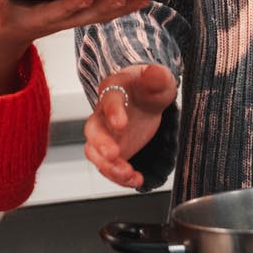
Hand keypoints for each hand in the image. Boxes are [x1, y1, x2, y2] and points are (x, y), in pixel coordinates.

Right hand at [0, 0, 149, 94]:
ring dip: (122, 6)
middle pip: (86, 15)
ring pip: (99, 14)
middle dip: (106, 6)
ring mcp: (69, 21)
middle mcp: (57, 22)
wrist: (2, 36)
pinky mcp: (75, 17)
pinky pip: (102, 12)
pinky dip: (121, 6)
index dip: (70, 6)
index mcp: (35, 20)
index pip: (55, 13)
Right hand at [83, 63, 178, 187]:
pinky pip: (107, 167)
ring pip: (94, 153)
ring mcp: (104, 136)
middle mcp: (102, 114)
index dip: (113, 113)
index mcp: (113, 91)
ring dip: (108, 166)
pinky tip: (137, 180)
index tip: (122, 124)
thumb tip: (153, 73)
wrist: (146, 103)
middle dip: (100, 144)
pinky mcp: (110, 153)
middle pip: (92, 129)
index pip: (109, 101)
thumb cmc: (148, 89)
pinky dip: (119, 177)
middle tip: (114, 154)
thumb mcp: (159, 81)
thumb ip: (156, 77)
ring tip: (129, 174)